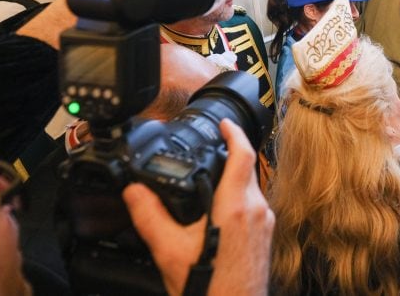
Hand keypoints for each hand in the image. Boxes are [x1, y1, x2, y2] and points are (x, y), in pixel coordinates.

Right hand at [123, 119, 273, 295]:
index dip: (233, 132)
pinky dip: (238, 198)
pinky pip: (254, 205)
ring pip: (251, 188)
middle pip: (247, 169)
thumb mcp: (169, 251)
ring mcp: (266, 224)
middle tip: (213, 146)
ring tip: (212, 177)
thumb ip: (149, 217)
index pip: (242, 155)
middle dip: (231, 154)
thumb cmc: (209, 289)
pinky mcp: (266, 237)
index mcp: (236, 207)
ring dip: (234, 178)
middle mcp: (257, 211)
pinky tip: (220, 210)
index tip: (224, 122)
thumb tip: (133, 192)